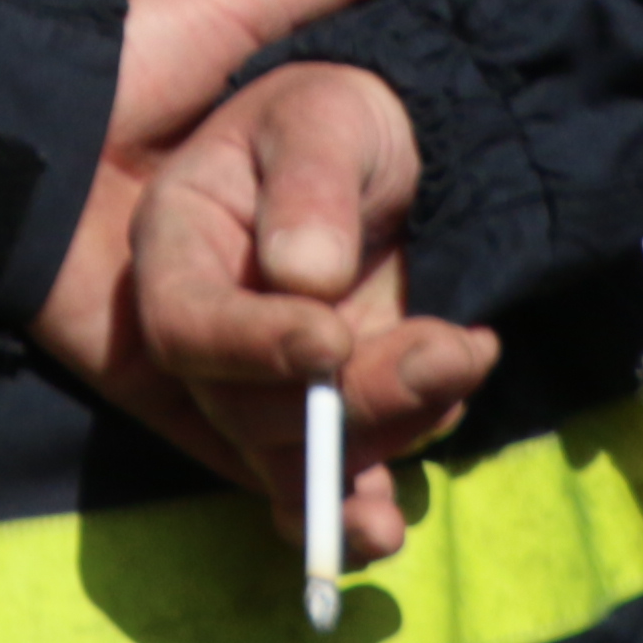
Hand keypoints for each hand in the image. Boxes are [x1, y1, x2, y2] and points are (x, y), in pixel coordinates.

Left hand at [30, 0, 441, 499]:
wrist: (9, 117)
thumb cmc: (116, 57)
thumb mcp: (228, 12)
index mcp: (287, 218)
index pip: (382, 288)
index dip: (431, 328)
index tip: (473, 340)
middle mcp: (263, 295)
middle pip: (359, 372)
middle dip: (407, 398)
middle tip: (451, 372)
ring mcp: (216, 356)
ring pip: (308, 429)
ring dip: (359, 466)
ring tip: (397, 491)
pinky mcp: (161, 396)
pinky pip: (235, 463)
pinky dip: (290, 501)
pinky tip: (344, 526)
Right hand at [131, 61, 503, 559]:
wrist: (401, 150)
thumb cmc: (345, 117)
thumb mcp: (328, 116)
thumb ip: (311, 182)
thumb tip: (303, 275)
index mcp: (177, 239)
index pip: (185, 321)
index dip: (250, 347)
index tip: (332, 340)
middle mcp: (206, 324)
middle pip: (242, 406)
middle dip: (350, 396)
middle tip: (446, 351)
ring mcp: (261, 379)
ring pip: (292, 453)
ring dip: (385, 431)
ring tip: (465, 361)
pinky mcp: (318, 414)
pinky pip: (317, 485)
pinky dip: (352, 509)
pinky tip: (386, 525)